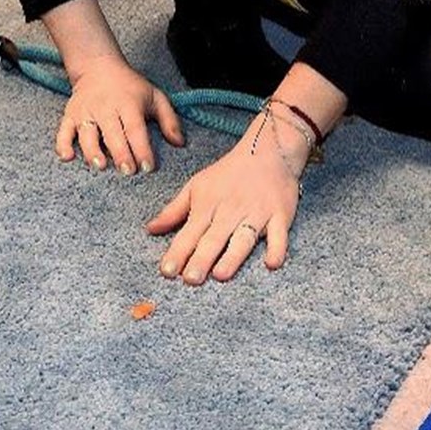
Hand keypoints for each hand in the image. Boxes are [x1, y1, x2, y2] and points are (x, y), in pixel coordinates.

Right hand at [59, 50, 183, 174]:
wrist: (98, 67)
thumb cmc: (130, 87)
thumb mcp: (155, 96)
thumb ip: (169, 120)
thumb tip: (179, 143)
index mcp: (129, 104)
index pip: (136, 129)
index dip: (142, 148)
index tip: (148, 167)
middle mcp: (106, 108)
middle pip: (113, 133)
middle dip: (120, 153)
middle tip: (128, 171)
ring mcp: (86, 112)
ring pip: (87, 133)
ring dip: (92, 150)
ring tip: (101, 165)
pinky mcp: (70, 115)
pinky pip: (63, 130)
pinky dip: (63, 144)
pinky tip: (67, 156)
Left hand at [146, 109, 304, 285]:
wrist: (269, 150)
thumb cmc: (229, 173)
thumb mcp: (196, 186)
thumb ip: (173, 211)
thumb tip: (150, 229)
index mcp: (208, 205)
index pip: (189, 232)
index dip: (178, 251)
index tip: (167, 271)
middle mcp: (230, 211)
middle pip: (214, 238)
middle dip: (201, 258)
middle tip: (190, 279)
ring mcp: (256, 213)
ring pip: (243, 238)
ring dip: (232, 256)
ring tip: (220, 275)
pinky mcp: (280, 215)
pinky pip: (279, 234)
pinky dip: (277, 248)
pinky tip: (272, 263)